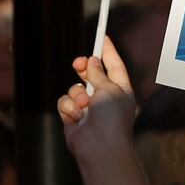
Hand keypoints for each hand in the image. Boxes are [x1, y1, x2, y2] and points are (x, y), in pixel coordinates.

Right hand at [57, 37, 137, 159]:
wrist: (100, 149)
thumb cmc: (112, 118)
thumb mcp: (109, 89)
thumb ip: (98, 74)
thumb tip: (92, 61)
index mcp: (120, 88)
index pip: (114, 64)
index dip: (108, 50)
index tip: (102, 36)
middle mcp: (104, 96)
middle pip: (91, 73)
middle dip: (83, 67)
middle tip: (78, 63)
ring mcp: (88, 107)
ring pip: (74, 87)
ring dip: (77, 94)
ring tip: (85, 107)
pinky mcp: (73, 116)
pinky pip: (64, 102)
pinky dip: (69, 108)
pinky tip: (76, 119)